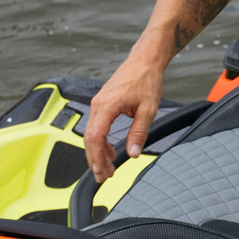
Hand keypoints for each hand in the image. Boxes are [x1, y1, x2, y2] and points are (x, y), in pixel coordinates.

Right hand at [84, 56, 164, 182]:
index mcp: (107, 106)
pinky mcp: (102, 104)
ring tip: (108, 168)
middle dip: (95, 160)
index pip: (96, 137)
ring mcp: (98, 103)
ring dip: (98, 152)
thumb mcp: (148, 111)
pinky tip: (111, 152)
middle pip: (90, 138)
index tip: (101, 172)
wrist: (144, 62)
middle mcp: (98, 104)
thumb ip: (139, 133)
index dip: (97, 157)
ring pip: (92, 133)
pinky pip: (97, 126)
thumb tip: (133, 154)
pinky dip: (102, 141)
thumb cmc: (146, 81)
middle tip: (103, 177)